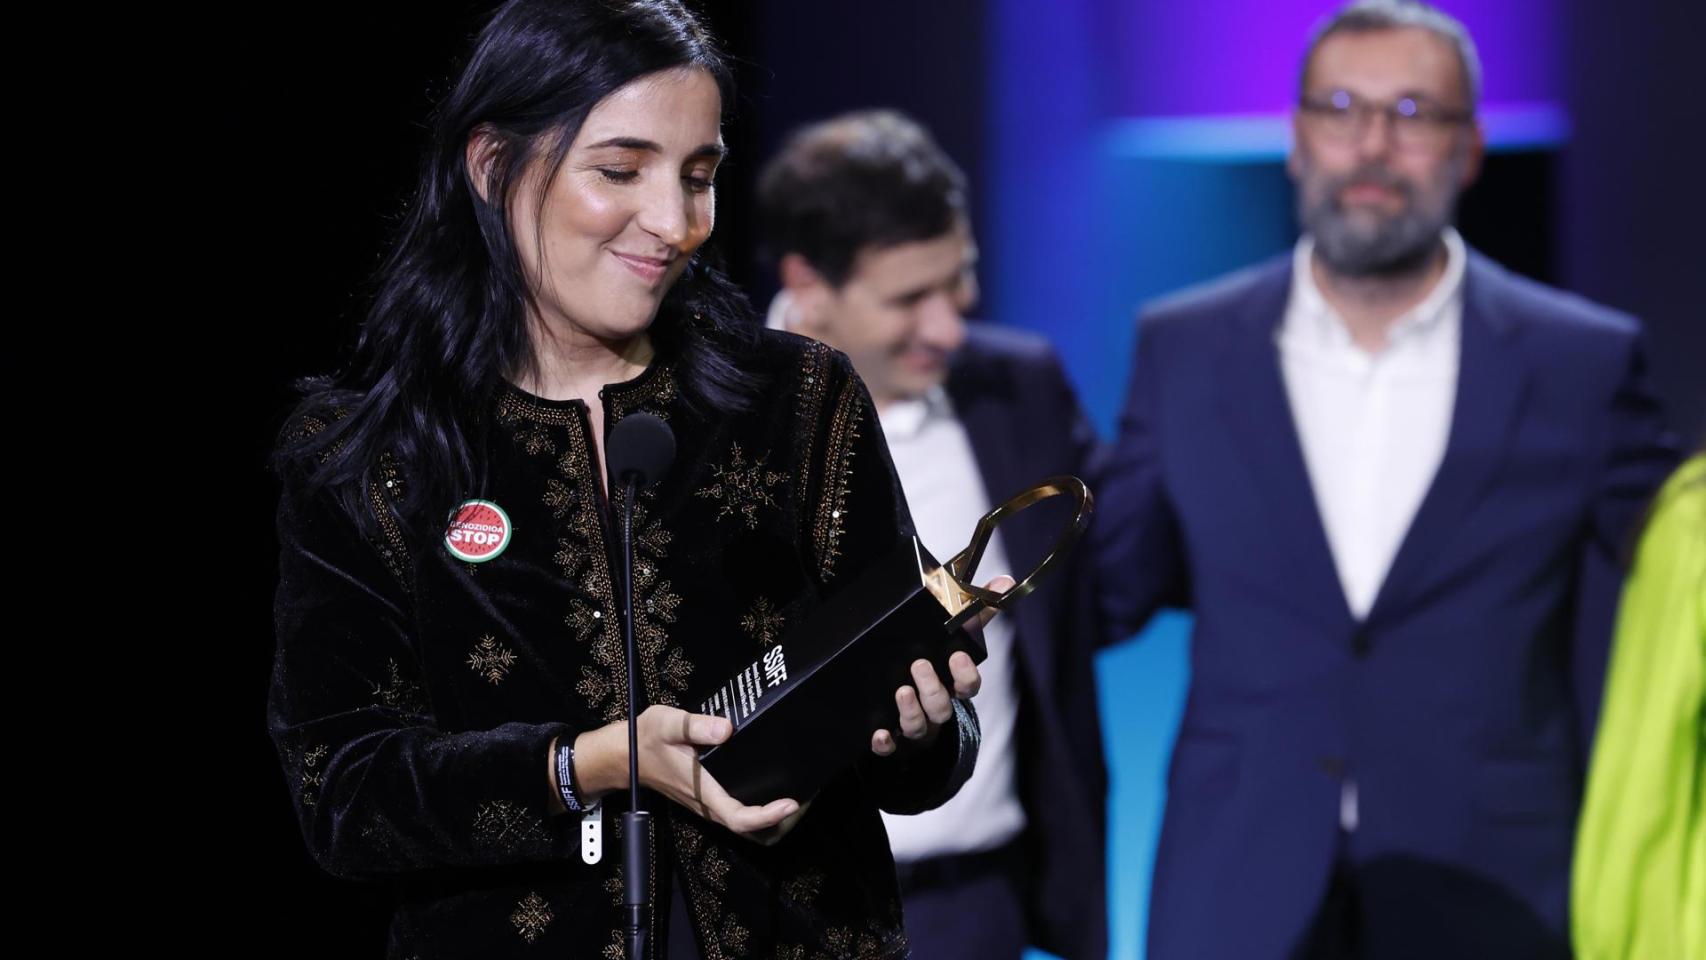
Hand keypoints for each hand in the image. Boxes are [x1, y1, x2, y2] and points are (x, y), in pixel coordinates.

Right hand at [573, 705, 803, 844]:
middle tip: (805, 800)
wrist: (620, 755)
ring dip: (768, 817)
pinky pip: (734, 812)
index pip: (739, 816)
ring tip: (794, 797)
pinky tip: (768, 788)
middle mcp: (706, 804)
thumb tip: (726, 729)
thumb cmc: (644, 739)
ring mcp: (705, 804)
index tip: (791, 803)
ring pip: (741, 822)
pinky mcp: (704, 798)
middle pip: (747, 827)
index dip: (767, 815)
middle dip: (777, 821)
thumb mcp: (668, 724)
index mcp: (702, 791)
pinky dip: (755, 809)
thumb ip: (696, 726)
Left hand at [869, 574, 1014, 756]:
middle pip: (942, 707)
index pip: (968, 686)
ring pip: (920, 726)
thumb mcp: (954, 636)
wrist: (905, 698)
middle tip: (919, 664)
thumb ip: (976, 611)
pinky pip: (891, 746)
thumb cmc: (936, 662)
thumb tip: (1005, 579)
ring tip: (901, 690)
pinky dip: (886, 743)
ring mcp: (916, 725)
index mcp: (952, 685)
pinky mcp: (893, 738)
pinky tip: (879, 734)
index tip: (957, 656)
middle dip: (933, 689)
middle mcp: (937, 707)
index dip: (965, 674)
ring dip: (912, 711)